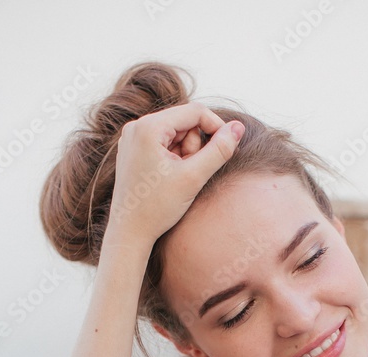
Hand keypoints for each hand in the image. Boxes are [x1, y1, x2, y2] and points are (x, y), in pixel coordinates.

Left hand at [107, 103, 244, 244]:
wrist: (129, 233)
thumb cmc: (157, 208)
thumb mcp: (193, 178)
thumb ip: (219, 150)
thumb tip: (239, 127)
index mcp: (148, 127)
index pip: (195, 112)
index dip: (217, 128)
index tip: (228, 148)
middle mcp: (137, 126)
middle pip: (184, 122)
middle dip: (195, 146)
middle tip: (189, 173)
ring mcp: (133, 138)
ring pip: (175, 134)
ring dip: (185, 154)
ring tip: (177, 178)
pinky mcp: (133, 150)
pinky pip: (163, 143)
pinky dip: (173, 158)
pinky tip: (168, 179)